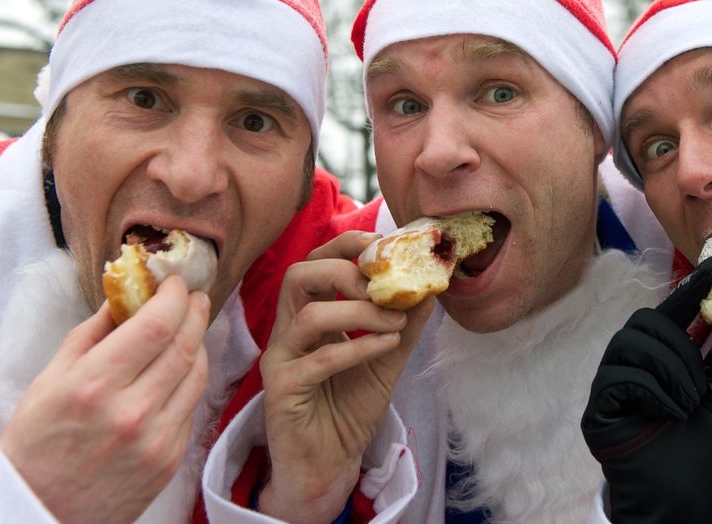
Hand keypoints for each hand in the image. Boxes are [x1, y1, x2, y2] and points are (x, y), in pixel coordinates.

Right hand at [0, 275, 209, 523]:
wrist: (40, 510)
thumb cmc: (38, 441)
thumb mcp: (51, 378)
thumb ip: (93, 333)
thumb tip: (127, 295)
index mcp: (95, 385)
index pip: (156, 325)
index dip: (173, 297)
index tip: (174, 283)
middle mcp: (133, 411)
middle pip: (185, 345)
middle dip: (194, 312)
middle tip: (192, 296)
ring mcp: (158, 438)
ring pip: (198, 373)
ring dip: (198, 342)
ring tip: (189, 327)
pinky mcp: (172, 458)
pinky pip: (192, 405)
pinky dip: (191, 379)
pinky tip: (180, 367)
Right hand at [257, 231, 434, 522]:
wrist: (328, 466)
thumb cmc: (348, 410)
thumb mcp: (385, 360)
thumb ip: (404, 325)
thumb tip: (431, 287)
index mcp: (307, 315)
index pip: (314, 263)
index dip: (344, 245)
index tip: (383, 244)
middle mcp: (287, 331)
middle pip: (297, 275)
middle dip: (345, 270)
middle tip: (384, 284)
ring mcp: (281, 360)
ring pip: (307, 315)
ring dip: (359, 312)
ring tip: (395, 321)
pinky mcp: (282, 390)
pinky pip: (319, 360)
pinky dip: (358, 347)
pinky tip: (386, 345)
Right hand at [581, 257, 711, 522]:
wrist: (683, 503)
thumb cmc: (697, 454)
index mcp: (657, 361)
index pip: (670, 315)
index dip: (689, 292)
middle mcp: (630, 367)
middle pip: (644, 321)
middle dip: (679, 345)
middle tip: (699, 384)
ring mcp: (611, 387)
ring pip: (631, 343)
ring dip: (671, 371)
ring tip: (689, 404)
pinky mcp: (598, 410)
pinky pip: (619, 376)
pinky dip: (653, 391)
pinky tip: (669, 414)